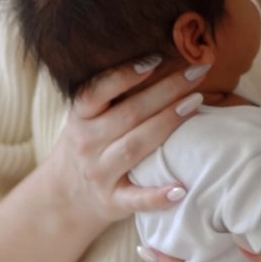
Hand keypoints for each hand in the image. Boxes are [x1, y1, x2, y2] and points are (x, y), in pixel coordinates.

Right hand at [48, 59, 206, 223]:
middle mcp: (87, 144)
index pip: (97, 91)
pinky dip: (158, 196)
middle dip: (165, 91)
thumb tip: (158, 60)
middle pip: (129, 114)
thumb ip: (110, 96)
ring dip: (167, 124)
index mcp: (80, 118)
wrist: (63, 197)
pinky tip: (181, 189)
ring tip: (195, 104)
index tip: (155, 59)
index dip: (125, 75)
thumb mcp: (85, 119)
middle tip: (197, 72)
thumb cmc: (86, 147)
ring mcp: (100, 174)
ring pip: (135, 147)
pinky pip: (136, 199)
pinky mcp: (112, 202)